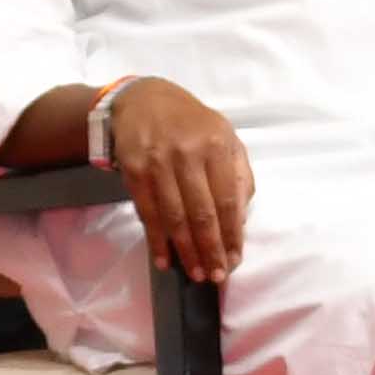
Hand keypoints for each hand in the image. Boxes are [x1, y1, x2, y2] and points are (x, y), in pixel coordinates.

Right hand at [104, 78, 255, 279]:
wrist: (143, 100)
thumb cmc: (192, 124)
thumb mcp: (224, 136)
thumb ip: (237, 174)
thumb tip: (239, 220)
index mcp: (217, 145)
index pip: (228, 199)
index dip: (232, 234)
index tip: (234, 259)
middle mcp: (188, 154)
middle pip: (202, 212)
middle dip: (211, 249)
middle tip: (216, 275)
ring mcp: (158, 163)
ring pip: (175, 217)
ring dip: (186, 251)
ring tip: (196, 274)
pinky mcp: (134, 171)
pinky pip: (148, 213)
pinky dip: (156, 240)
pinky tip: (164, 259)